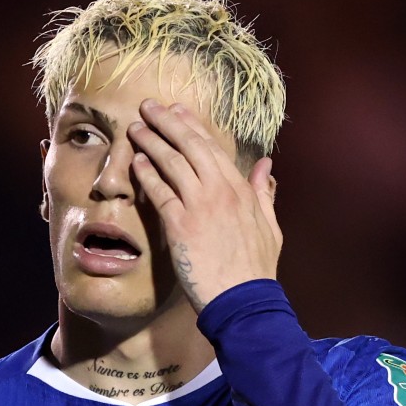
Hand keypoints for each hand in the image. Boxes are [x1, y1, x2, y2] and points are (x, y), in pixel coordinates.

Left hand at [128, 98, 281, 311]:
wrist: (243, 299)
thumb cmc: (256, 269)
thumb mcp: (270, 227)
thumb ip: (264, 194)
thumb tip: (266, 166)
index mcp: (241, 189)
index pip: (213, 148)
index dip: (192, 126)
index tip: (177, 110)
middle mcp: (220, 191)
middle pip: (190, 146)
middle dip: (167, 122)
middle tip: (148, 106)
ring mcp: (199, 206)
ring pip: (172, 163)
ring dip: (152, 141)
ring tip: (135, 127)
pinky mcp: (180, 226)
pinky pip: (160, 192)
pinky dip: (147, 174)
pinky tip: (136, 161)